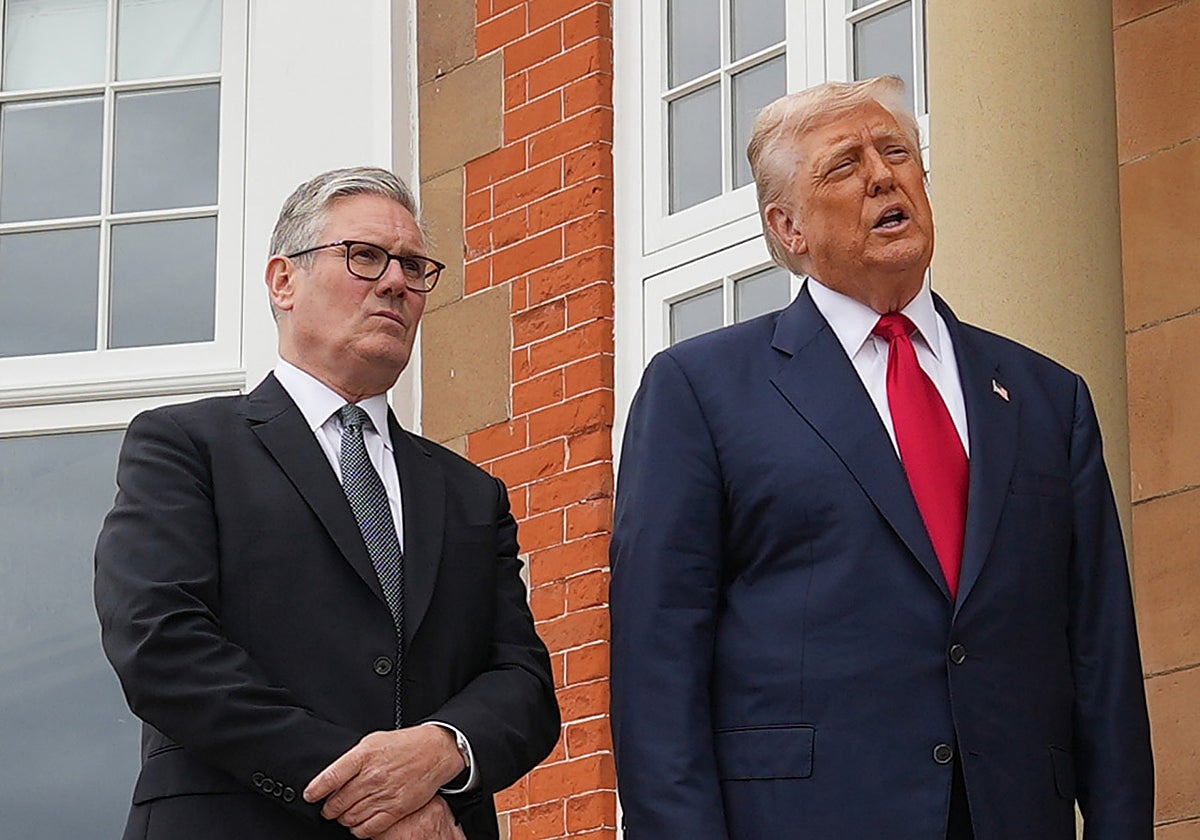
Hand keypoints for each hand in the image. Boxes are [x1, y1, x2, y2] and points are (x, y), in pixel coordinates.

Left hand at [303, 725, 465, 837]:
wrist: (434, 751)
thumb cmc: (403, 744)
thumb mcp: (373, 741)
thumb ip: (352, 758)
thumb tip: (333, 775)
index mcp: (364, 756)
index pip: (330, 777)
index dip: (315, 790)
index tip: (310, 795)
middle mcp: (372, 776)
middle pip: (337, 802)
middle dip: (329, 809)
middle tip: (329, 808)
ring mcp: (384, 794)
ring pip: (350, 817)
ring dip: (343, 819)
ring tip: (344, 815)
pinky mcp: (396, 809)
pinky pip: (369, 828)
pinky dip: (358, 830)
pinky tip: (358, 823)